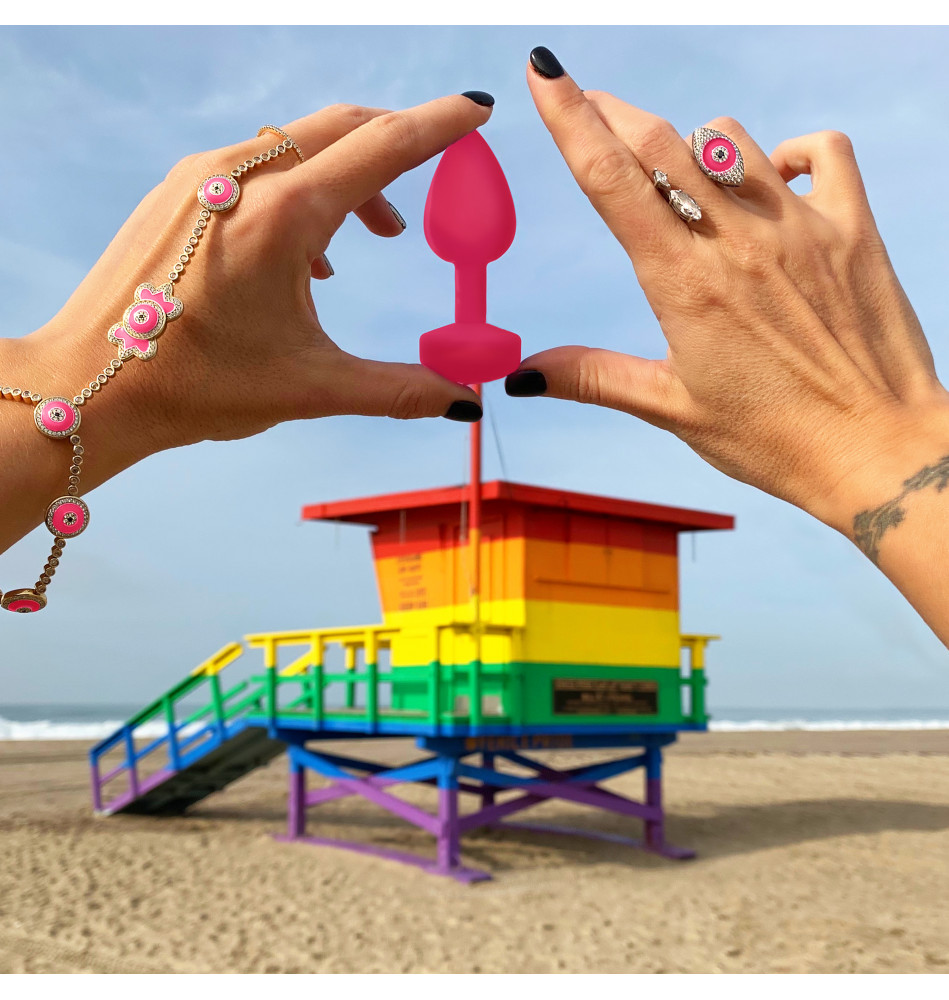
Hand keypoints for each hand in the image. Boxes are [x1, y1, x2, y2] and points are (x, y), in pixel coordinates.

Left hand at [19, 96, 491, 454]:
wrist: (89, 384)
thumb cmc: (196, 385)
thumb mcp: (312, 387)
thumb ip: (399, 389)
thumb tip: (466, 400)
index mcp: (284, 215)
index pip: (383, 145)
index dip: (440, 126)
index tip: (477, 111)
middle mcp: (242, 176)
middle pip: (343, 126)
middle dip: (397, 142)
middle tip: (434, 175)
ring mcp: (203, 176)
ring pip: (298, 144)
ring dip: (348, 174)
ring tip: (371, 235)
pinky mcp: (179, 190)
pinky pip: (257, 163)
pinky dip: (300, 187)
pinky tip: (306, 252)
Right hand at [508, 48, 948, 541]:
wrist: (879, 453)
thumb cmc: (774, 440)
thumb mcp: (673, 409)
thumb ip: (594, 378)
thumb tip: (519, 377)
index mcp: (683, 285)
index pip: (612, 180)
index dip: (570, 118)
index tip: (544, 73)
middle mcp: (737, 242)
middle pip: (660, 143)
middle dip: (615, 110)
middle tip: (590, 99)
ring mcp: (800, 228)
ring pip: (730, 141)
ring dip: (691, 145)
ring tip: (680, 173)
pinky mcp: (853, 229)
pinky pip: (822, 152)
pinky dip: (790, 151)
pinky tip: (774, 175)